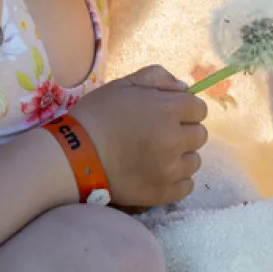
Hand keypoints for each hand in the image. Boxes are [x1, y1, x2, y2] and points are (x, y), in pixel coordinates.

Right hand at [73, 65, 208, 210]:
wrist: (73, 156)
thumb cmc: (97, 115)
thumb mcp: (124, 84)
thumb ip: (157, 78)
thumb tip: (184, 88)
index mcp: (167, 110)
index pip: (199, 108)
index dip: (184, 109)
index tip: (167, 113)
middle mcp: (174, 140)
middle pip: (199, 135)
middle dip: (183, 132)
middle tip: (159, 135)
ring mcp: (170, 170)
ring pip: (194, 161)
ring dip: (180, 157)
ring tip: (156, 156)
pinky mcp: (162, 193)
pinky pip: (186, 186)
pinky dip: (176, 180)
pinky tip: (158, 173)